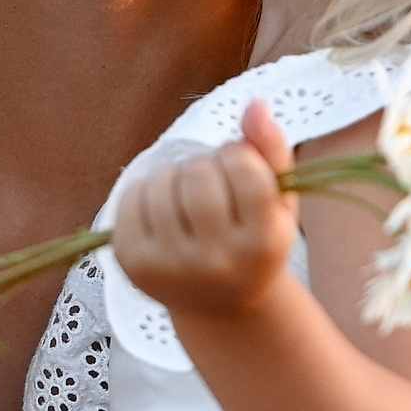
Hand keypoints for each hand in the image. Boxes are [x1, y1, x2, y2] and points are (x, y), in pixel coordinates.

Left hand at [111, 102, 296, 320]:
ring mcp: (171, 266)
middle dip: (205, 165)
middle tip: (213, 184)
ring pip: (162, 182)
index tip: (240, 167)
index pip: (244, 169)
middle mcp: (217, 261)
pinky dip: (146, 189)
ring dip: (174, 176)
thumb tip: (254, 103)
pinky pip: (131, 197)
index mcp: (263, 245)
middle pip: (198, 175)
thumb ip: (272, 149)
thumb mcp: (278, 202)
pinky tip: (163, 210)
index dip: (238, 155)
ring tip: (188, 198)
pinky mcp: (134, 264)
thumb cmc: (253, 241)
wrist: (220, 306)